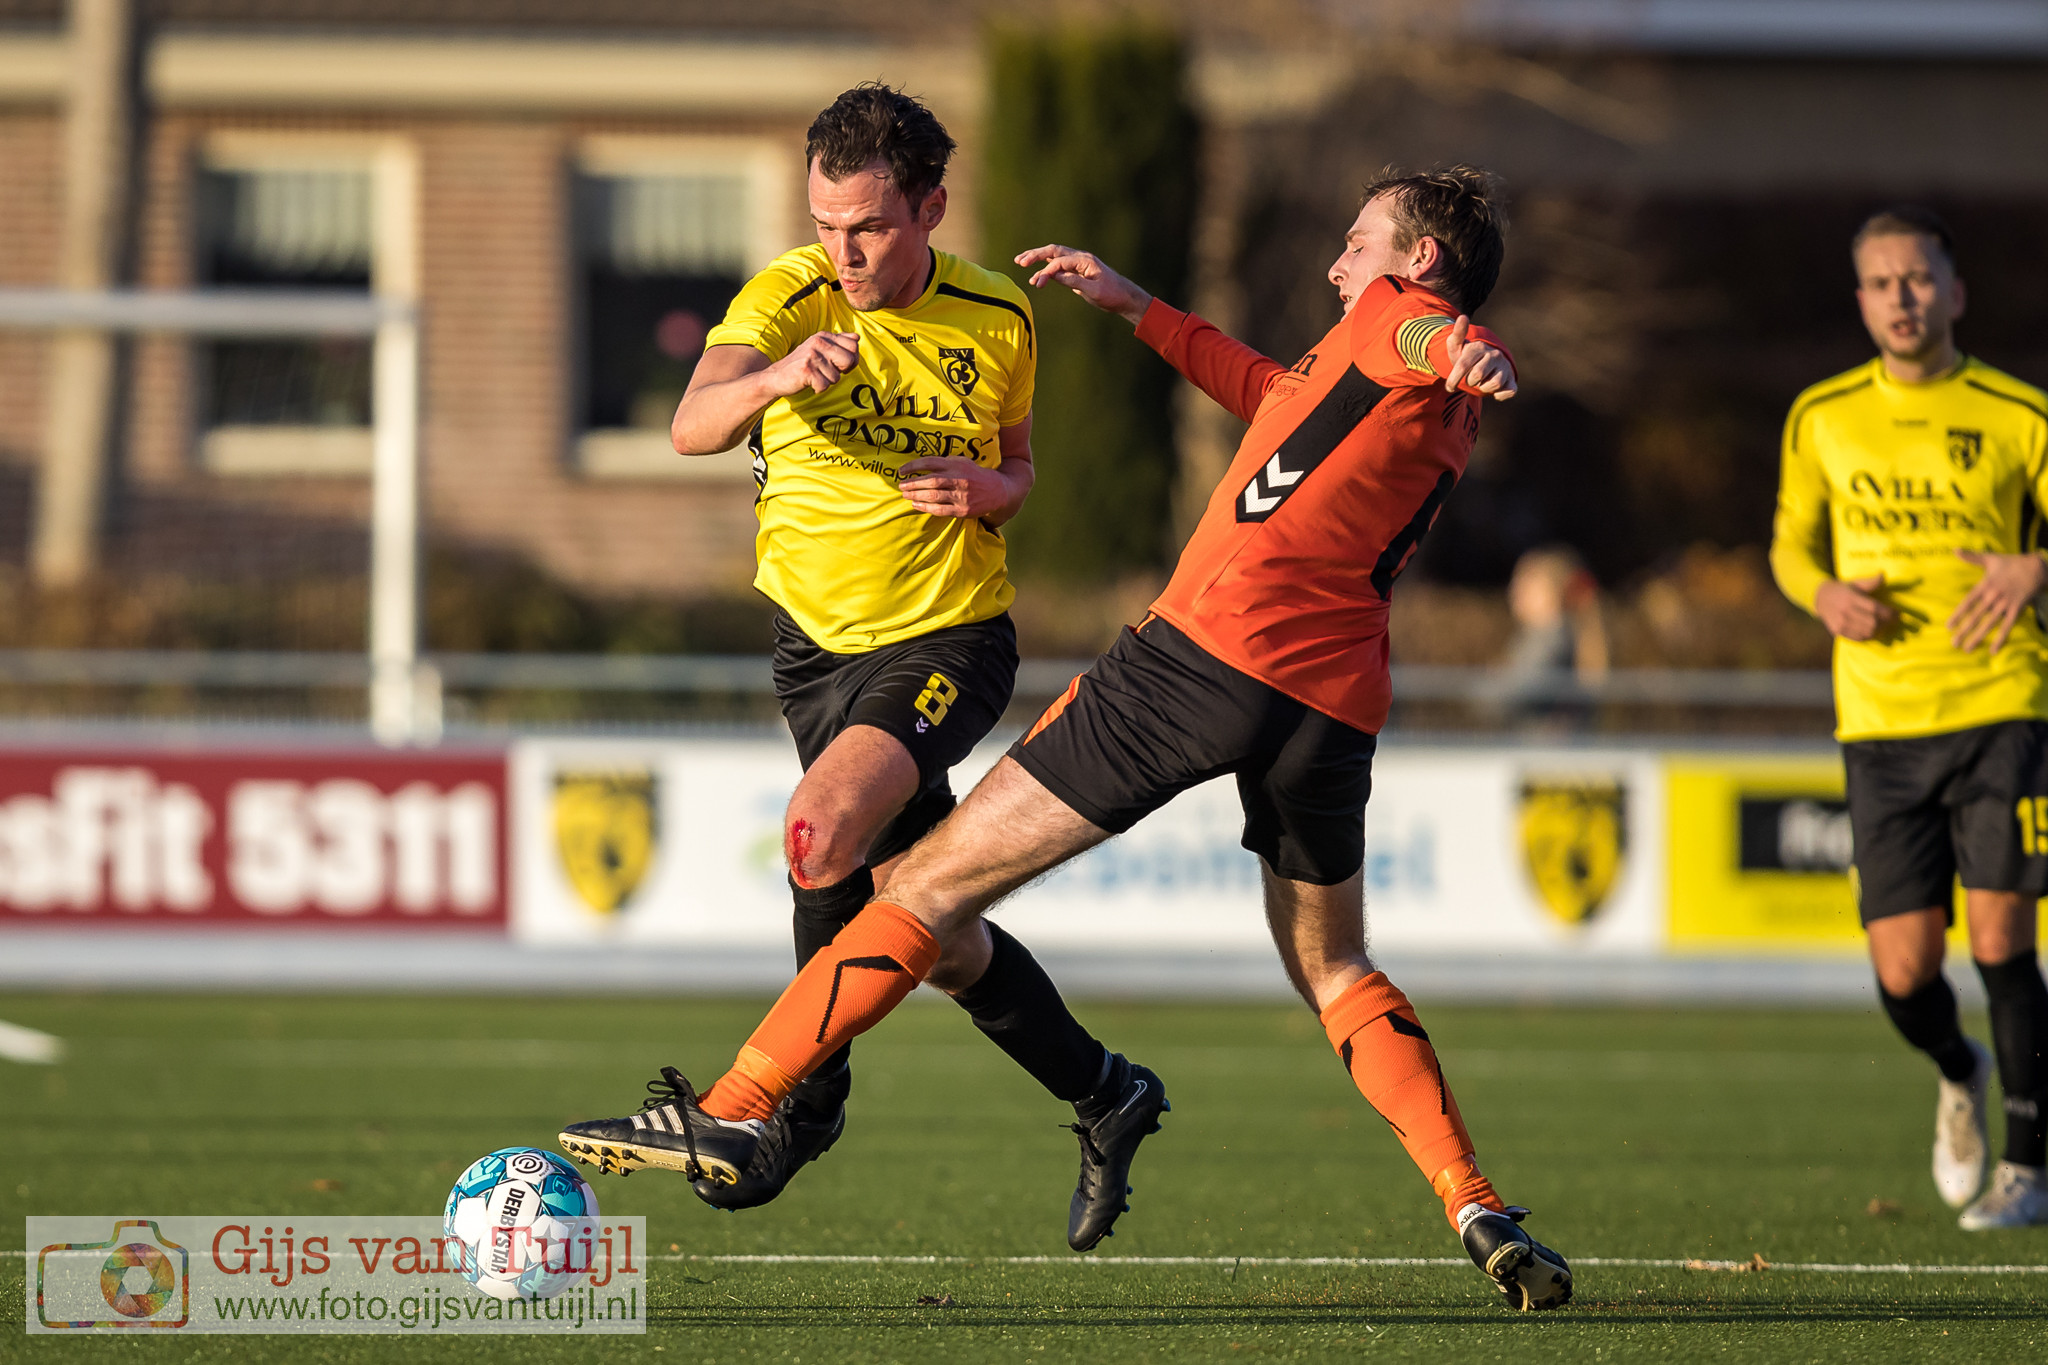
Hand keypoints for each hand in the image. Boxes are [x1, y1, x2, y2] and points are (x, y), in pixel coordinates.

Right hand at [762, 331, 858, 396]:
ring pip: (836, 377)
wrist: (777, 376)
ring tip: (814, 376)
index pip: (854, 344)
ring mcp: (812, 355)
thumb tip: (857, 337)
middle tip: (826, 372)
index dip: (852, 359)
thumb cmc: (803, 365)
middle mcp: (818, 342)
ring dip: (827, 381)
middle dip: (841, 371)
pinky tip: (809, 383)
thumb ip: (839, 342)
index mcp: (824, 336)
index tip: (839, 365)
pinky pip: (825, 386)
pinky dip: (818, 389)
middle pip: (849, 360)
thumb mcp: (820, 349)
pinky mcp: (806, 369)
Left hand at [897, 457, 1010, 518]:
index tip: (901, 471)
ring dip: (917, 496)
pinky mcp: (962, 510)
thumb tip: (922, 465)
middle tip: (901, 486)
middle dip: (913, 484)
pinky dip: (926, 508)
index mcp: (957, 465)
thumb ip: (945, 462)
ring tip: (906, 496)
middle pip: (931, 481)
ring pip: (934, 496)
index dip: (913, 466)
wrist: (997, 491)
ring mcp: (961, 496)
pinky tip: (916, 505)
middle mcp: (959, 479)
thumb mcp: (963, 462)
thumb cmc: (974, 475)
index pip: (931, 463)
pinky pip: (940, 510)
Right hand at [1014, 244, 1151, 324]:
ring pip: (1054, 256)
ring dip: (1037, 258)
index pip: (1060, 262)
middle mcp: (1080, 258)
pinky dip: (1046, 267)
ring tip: (1021, 261)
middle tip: (1020, 261)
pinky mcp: (1077, 270)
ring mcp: (1078, 263)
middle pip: (1053, 251)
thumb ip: (1073, 282)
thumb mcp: (1093, 291)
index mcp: (1085, 261)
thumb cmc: (1112, 295)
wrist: (1125, 297)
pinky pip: (1058, 264)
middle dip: (1035, 254)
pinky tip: (1036, 273)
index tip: (1038, 283)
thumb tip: (1053, 275)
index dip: (1047, 271)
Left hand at [1441, 316, 1516, 399]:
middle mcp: (1495, 355)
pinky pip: (1508, 392)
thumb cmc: (1467, 358)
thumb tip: (1463, 316)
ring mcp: (1505, 367)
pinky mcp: (1512, 380)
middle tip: (1470, 379)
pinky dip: (1499, 395)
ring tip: (1481, 382)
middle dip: (1469, 381)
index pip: (1463, 365)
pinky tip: (1494, 391)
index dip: (1453, 379)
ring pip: (1492, 384)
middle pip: (1476, 376)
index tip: (1449, 387)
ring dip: (1483, 388)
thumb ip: (1457, 334)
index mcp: (1479, 348)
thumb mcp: (1457, 347)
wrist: (1485, 365)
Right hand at [1814, 574, 1895, 640]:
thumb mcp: (1855, 583)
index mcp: (1851, 598)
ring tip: (1884, 625)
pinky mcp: (1838, 631)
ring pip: (1867, 632)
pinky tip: (1873, 631)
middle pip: (1873, 622)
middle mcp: (1845, 612)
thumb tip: (1883, 575)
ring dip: (1880, 630)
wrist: (1820, 598)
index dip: (1889, 613)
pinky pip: (1858, 638)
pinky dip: (1869, 636)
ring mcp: (1841, 623)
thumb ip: (1870, 582)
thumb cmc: (1843, 589)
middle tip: (1893, 620)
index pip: (1875, 609)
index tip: (1897, 613)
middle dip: (1887, 623)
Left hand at [1948, 550, 2047, 652]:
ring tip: (1967, 649)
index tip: (1948, 627)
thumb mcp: (1990, 558)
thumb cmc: (2011, 563)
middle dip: (1964, 631)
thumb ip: (1971, 557)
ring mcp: (2005, 604)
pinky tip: (1993, 650)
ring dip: (1978, 637)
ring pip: (1989, 623)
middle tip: (1953, 644)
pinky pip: (2008, 626)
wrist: (2037, 566)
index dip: (1958, 615)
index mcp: (1985, 585)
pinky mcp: (2017, 609)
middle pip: (1976, 616)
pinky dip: (2001, 638)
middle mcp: (1993, 596)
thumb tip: (1954, 549)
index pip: (1967, 603)